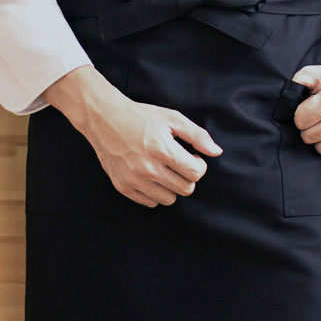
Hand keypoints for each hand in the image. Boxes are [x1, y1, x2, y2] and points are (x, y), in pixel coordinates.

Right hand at [42, 65, 222, 207]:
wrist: (104, 119)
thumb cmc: (141, 117)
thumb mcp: (172, 118)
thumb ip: (197, 135)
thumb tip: (216, 152)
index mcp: (162, 150)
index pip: (196, 173)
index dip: (199, 165)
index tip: (192, 156)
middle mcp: (148, 169)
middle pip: (186, 189)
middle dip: (187, 176)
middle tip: (179, 163)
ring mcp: (134, 180)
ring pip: (169, 200)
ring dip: (172, 187)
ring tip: (165, 170)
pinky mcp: (123, 187)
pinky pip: (150, 203)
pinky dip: (155, 193)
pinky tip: (151, 176)